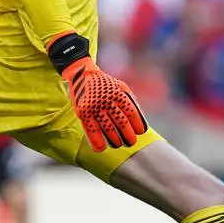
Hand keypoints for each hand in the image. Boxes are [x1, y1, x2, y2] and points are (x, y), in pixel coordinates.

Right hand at [49, 33, 147, 151]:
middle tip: (131, 142)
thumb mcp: (121, 86)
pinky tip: (101, 148)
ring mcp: (94, 106)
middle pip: (121, 122)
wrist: (82, 74)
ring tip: (119, 144)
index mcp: (118, 93)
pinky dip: (96, 140)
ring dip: (114, 140)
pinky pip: (90, 129)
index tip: (141, 131)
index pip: (131, 112)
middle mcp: (106, 100)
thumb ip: (131, 101)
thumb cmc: (105, 84)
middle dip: (128, 135)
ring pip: (107, 128)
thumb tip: (141, 120)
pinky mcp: (83, 111)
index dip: (138, 123)